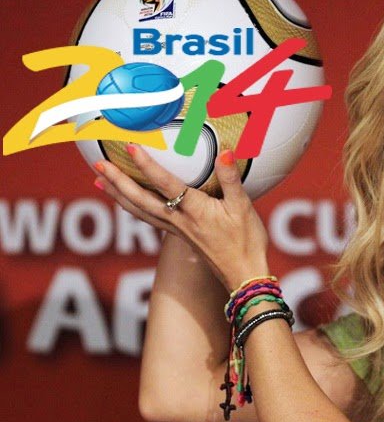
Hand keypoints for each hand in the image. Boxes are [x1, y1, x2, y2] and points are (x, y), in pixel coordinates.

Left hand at [93, 144, 268, 290]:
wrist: (244, 274)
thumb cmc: (246, 241)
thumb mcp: (243, 207)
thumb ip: (230, 178)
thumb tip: (224, 151)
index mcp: (194, 210)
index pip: (166, 184)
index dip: (147, 165)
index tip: (131, 147)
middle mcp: (180, 220)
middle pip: (141, 200)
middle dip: (119, 181)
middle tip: (99, 165)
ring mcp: (177, 229)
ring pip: (140, 211)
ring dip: (118, 195)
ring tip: (100, 181)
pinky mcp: (180, 235)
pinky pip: (150, 219)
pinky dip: (133, 208)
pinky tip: (128, 203)